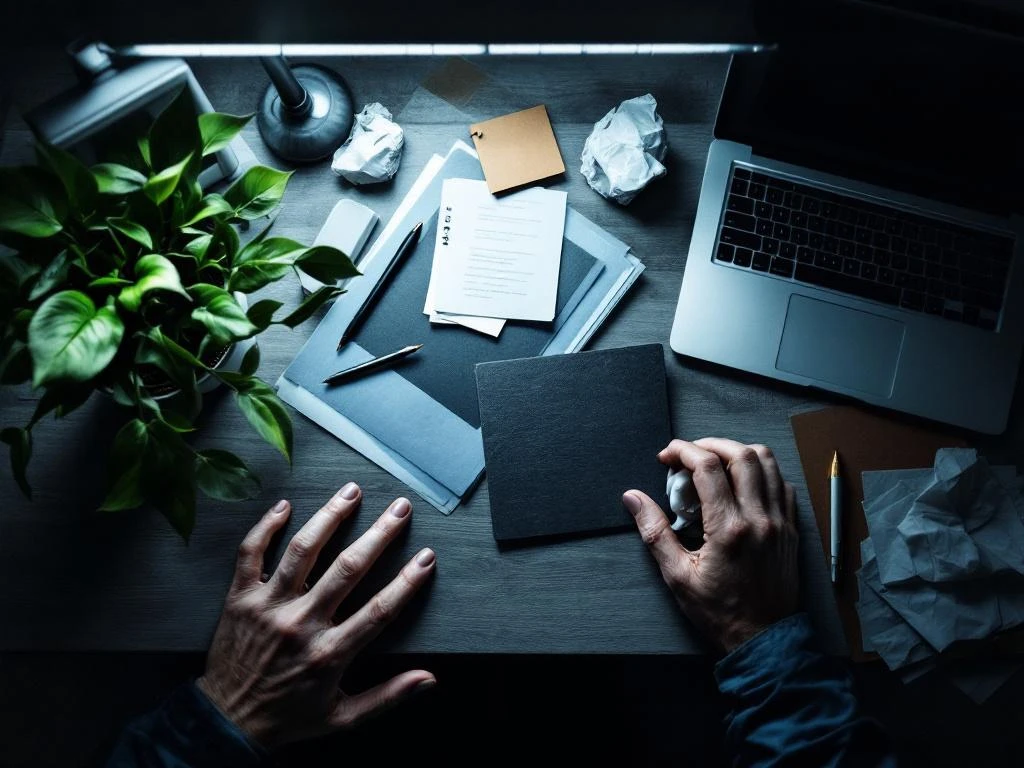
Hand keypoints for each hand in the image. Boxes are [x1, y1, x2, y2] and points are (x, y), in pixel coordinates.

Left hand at [197, 483, 436, 748]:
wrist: (225, 723)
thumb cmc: (289, 717)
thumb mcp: (343, 718)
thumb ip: (388, 697)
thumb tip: (429, 679)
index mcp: (329, 654)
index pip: (379, 610)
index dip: (407, 582)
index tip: (427, 557)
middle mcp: (300, 624)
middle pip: (347, 569)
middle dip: (379, 534)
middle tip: (400, 508)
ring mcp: (268, 607)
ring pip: (302, 551)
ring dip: (329, 517)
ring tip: (351, 491)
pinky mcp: (240, 599)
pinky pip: (251, 554)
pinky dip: (266, 527)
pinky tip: (285, 505)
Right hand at [623, 438, 798, 652]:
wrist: (763, 640)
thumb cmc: (720, 612)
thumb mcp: (677, 576)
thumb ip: (654, 532)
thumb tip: (633, 499)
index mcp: (729, 528)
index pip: (707, 467)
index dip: (683, 451)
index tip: (667, 456)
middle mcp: (759, 519)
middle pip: (742, 454)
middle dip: (711, 444)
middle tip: (689, 453)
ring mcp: (779, 522)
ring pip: (768, 463)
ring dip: (739, 452)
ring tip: (716, 461)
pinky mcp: (790, 529)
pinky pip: (782, 484)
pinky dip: (762, 472)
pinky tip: (743, 484)